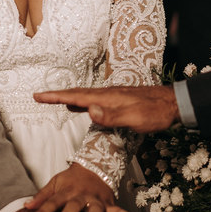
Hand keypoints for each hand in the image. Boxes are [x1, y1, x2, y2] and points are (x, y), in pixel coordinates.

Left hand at [24, 162, 115, 211]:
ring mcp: (96, 200)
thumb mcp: (54, 184)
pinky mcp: (109, 204)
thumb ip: (41, 197)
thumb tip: (25, 207)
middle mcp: (80, 196)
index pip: (50, 203)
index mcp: (65, 192)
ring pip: (94, 209)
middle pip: (72, 207)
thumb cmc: (71, 180)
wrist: (94, 167)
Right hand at [34, 85, 179, 131]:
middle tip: (38, 96)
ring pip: (84, 97)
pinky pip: (94, 101)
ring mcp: (112, 97)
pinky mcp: (118, 102)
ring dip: (68, 99)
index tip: (37, 96)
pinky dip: (82, 103)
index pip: (75, 97)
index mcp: (106, 98)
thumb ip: (110, 115)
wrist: (173, 104)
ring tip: (55, 101)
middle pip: (76, 94)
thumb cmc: (154, 113)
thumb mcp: (133, 117)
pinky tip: (82, 108)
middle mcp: (106, 94)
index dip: (55, 97)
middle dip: (56, 95)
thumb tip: (87, 110)